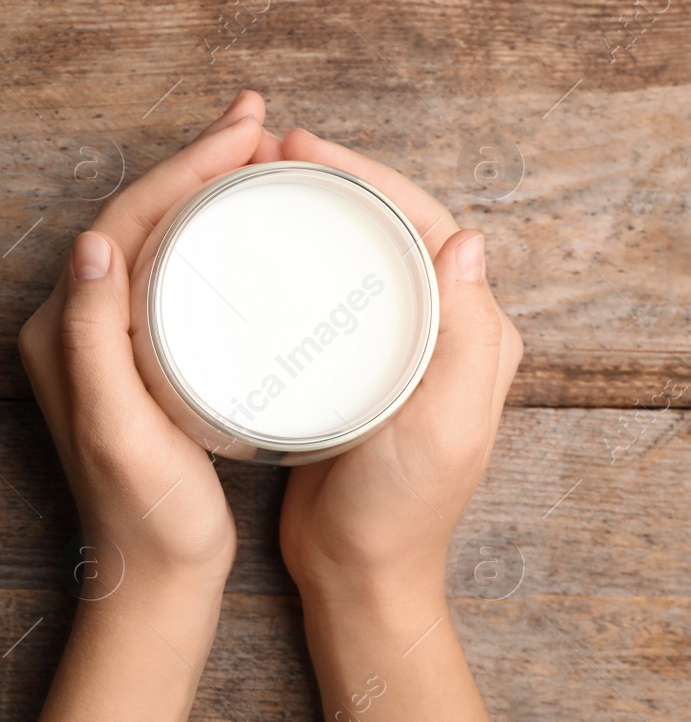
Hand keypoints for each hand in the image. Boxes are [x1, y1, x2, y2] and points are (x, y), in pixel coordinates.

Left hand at [18, 90, 282, 589]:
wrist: (155, 578)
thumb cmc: (144, 514)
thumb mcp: (117, 427)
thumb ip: (91, 339)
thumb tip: (92, 242)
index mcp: (61, 330)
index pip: (121, 220)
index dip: (182, 167)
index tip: (243, 131)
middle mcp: (73, 325)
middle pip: (138, 217)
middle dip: (197, 162)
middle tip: (259, 120)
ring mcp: (105, 340)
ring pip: (156, 239)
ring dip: (203, 190)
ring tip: (259, 153)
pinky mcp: (136, 359)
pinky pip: (171, 273)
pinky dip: (208, 236)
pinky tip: (247, 227)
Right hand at [267, 130, 524, 604]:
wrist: (355, 573)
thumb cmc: (399, 511)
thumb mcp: (442, 427)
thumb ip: (468, 340)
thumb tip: (468, 239)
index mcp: (473, 332)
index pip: (423, 222)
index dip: (366, 175)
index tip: (303, 148)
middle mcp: (436, 329)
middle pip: (384, 226)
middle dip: (330, 179)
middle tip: (264, 152)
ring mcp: (387, 348)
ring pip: (350, 254)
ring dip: (306, 212)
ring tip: (249, 185)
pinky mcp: (344, 368)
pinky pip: (321, 294)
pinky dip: (289, 261)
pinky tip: (247, 252)